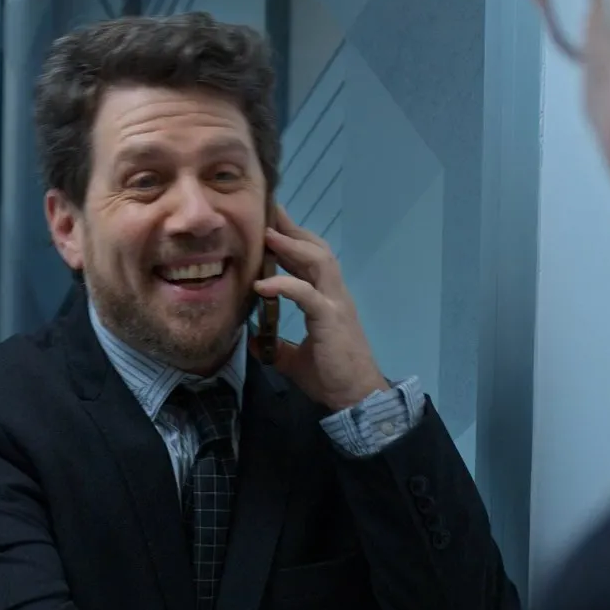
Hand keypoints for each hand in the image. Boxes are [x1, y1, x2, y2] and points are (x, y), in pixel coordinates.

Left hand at [250, 204, 387, 410]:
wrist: (355, 398)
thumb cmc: (330, 377)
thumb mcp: (294, 359)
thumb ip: (276, 346)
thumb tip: (253, 340)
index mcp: (327, 300)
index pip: (311, 259)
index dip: (292, 239)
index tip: (270, 222)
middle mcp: (334, 295)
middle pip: (317, 250)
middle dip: (293, 229)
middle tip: (268, 211)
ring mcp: (335, 304)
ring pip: (319, 262)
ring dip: (292, 246)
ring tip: (267, 235)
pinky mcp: (330, 319)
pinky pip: (307, 294)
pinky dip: (285, 285)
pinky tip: (262, 284)